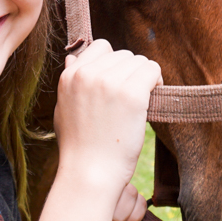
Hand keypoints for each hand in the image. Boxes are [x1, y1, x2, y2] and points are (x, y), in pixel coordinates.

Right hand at [52, 40, 161, 196]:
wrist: (89, 173)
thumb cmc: (79, 148)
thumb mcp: (64, 109)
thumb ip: (71, 82)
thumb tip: (73, 58)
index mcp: (70, 75)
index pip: (101, 47)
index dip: (114, 64)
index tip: (120, 83)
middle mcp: (88, 74)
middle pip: (124, 55)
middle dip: (131, 73)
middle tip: (134, 97)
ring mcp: (109, 83)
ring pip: (139, 61)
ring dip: (145, 78)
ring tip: (143, 100)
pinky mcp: (131, 94)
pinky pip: (152, 70)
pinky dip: (158, 81)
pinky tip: (154, 98)